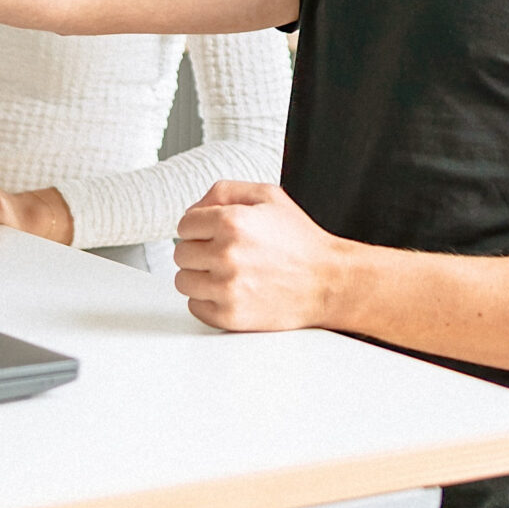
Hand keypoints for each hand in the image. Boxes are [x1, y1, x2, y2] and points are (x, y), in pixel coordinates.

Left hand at [173, 182, 348, 330]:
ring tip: (226, 273)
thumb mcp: (268, 196)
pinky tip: (229, 291)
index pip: (185, 225)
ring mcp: (227, 288)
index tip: (214, 234)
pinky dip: (208, 301)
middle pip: (181, 253)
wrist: (328, 281)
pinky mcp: (231, 316)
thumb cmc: (300, 241)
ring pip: (183, 281)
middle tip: (223, 253)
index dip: (200, 227)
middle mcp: (226, 254)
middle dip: (199, 251)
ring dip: (200, 277)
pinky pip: (195, 307)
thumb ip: (224, 191)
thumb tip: (193, 209)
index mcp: (232, 221)